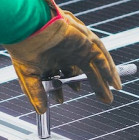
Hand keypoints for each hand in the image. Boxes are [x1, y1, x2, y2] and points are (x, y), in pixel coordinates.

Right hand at [3, 0, 120, 113]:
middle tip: (104, 99)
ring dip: (104, 79)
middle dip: (96, 85)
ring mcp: (78, 45)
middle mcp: (67, 50)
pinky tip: (114, 83)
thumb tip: (41, 111)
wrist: (27, 28)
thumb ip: (37, 94)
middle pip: (85, 70)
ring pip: (96, 63)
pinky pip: (101, 56)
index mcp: (54, 56)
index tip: (61, 100)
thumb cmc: (24, 47)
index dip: (64, 88)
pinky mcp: (85, 41)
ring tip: (111, 94)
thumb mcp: (29, 76)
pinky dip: (108, 69)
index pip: (64, 74)